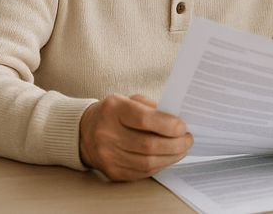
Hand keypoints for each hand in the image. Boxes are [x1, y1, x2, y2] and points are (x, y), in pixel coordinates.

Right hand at [79, 94, 193, 180]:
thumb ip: (153, 108)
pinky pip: (142, 172)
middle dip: (175, 144)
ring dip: (171, 157)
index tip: (183, 126)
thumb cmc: (115, 113)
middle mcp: (107, 134)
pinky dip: (160, 165)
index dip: (168, 125)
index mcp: (114, 110)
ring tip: (182, 149)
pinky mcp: (112, 171)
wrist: (84, 131)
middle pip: (148, 145)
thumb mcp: (130, 100)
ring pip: (147, 162)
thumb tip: (179, 122)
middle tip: (188, 140)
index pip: (145, 120)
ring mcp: (108, 156)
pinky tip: (168, 157)